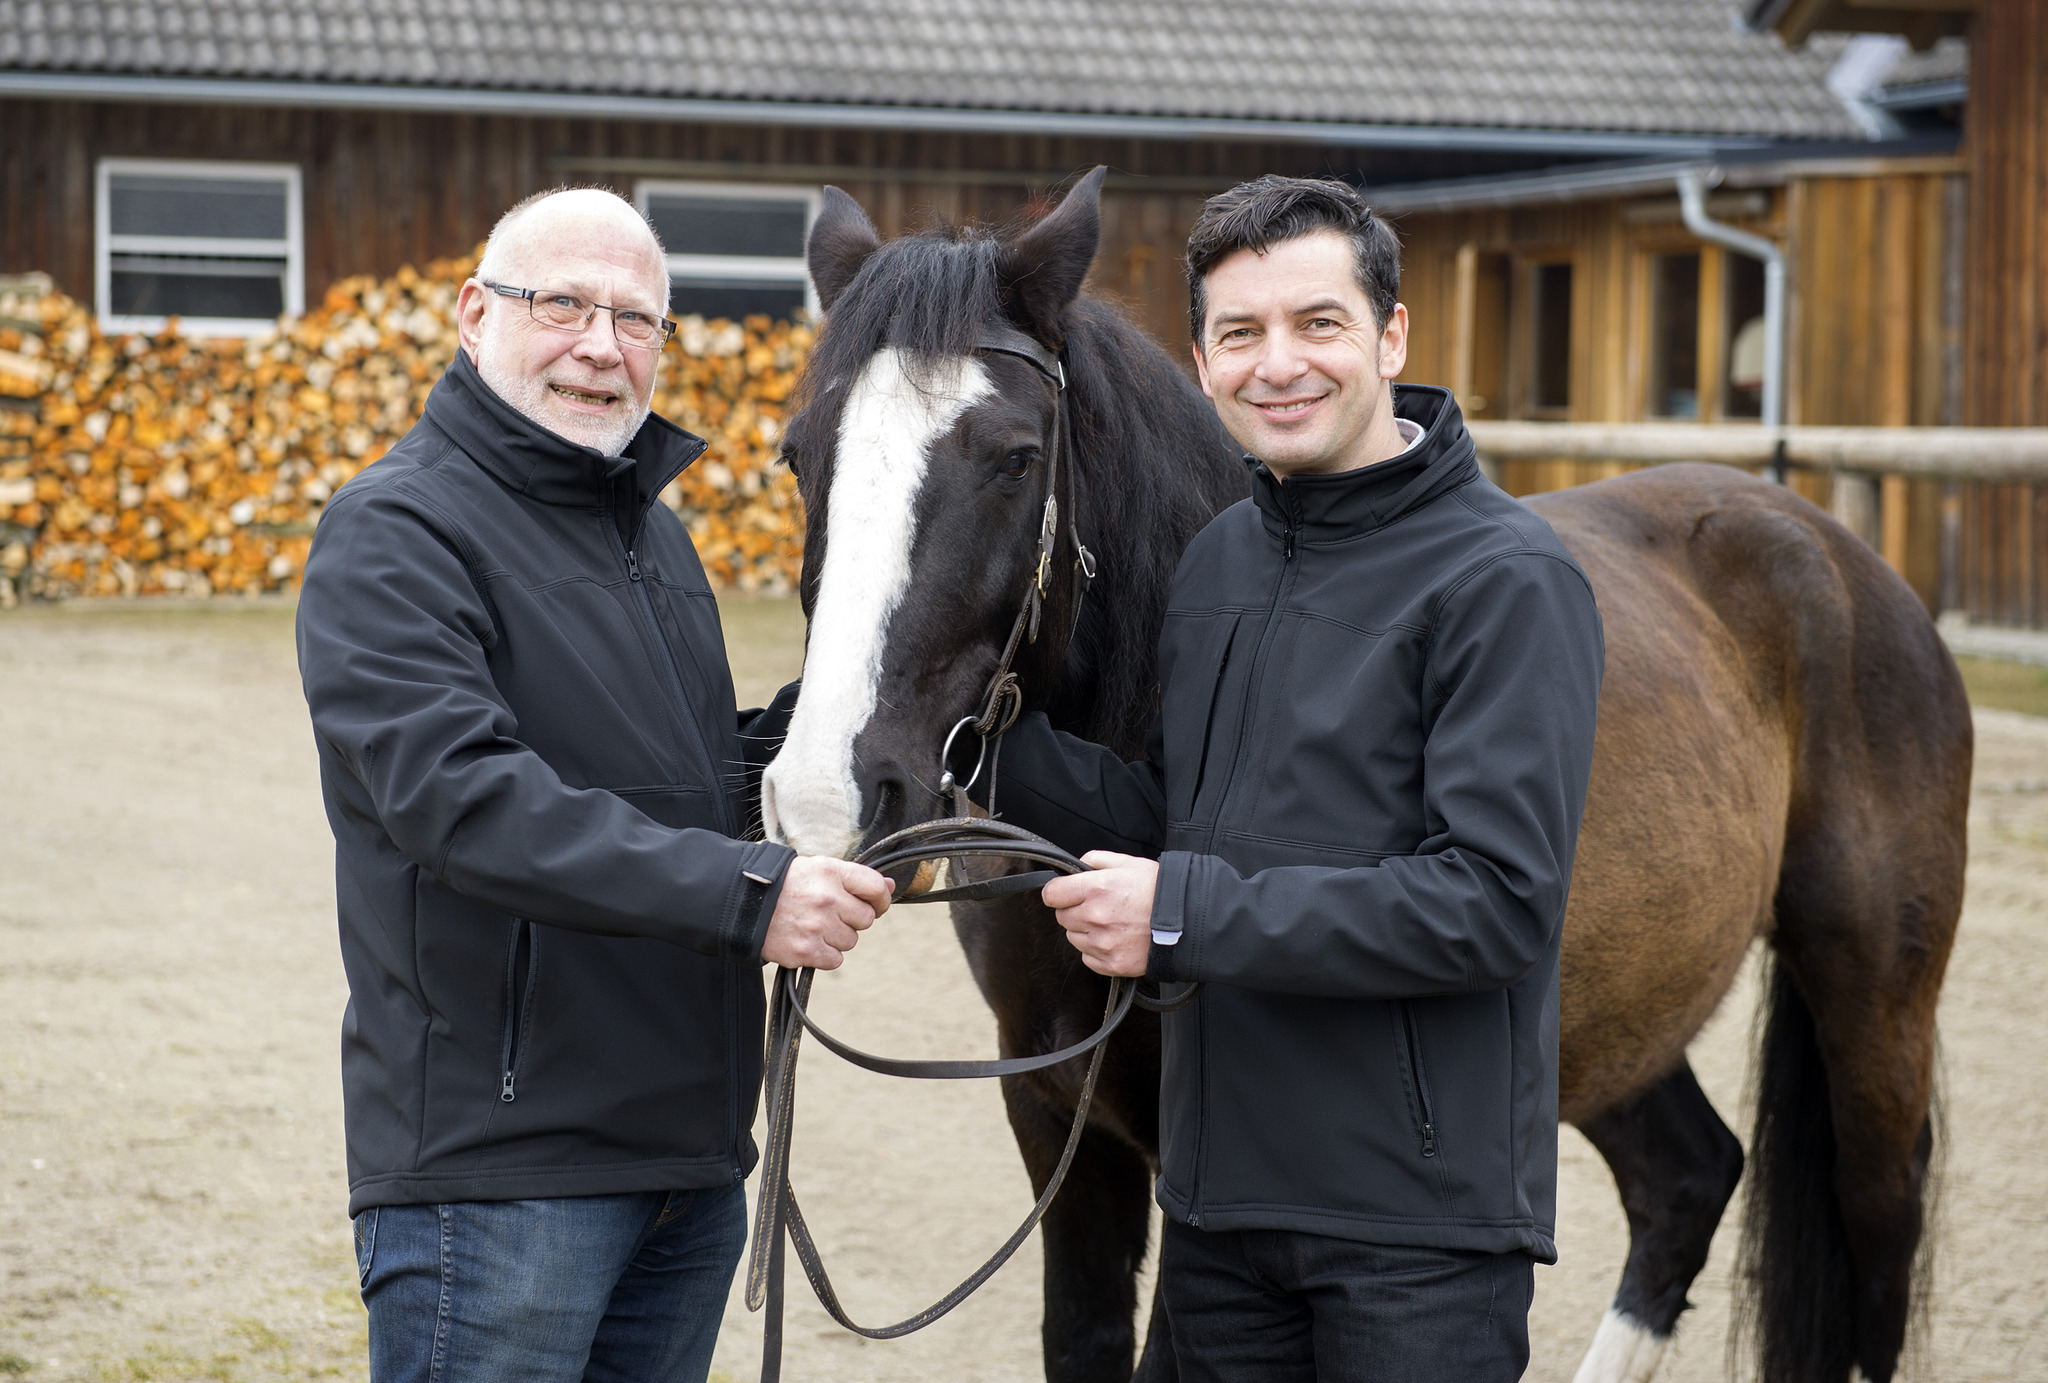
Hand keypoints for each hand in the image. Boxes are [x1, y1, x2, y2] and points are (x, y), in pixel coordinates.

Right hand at [760, 857, 893, 969]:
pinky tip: (807, 940)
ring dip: (837, 937)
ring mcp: (817, 926)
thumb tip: (890, 887)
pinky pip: (835, 959)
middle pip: (866, 919)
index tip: (876, 904)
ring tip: (813, 925)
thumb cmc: (782, 884)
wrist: (740, 902)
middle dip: (852, 919)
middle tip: (830, 913)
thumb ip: (854, 878)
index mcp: (831, 872)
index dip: (881, 899)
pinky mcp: (806, 951)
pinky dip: (824, 954)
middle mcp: (827, 898)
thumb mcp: (817, 869)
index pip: (875, 887)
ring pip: (851, 940)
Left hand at [1040, 851, 1157, 977]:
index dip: (1058, 892)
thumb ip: (1096, 860)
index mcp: (1096, 888)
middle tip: (1098, 906)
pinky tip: (1116, 939)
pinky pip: (1088, 958)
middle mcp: (1095, 917)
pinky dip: (1096, 950)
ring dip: (1085, 931)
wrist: (1189, 922)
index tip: (1065, 893)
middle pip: (1062, 917)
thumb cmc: (1160, 891)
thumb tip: (1077, 866)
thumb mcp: (1129, 863)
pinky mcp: (1112, 964)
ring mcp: (1103, 943)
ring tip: (1111, 923)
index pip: (1052, 894)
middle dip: (1074, 910)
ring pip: (1073, 938)